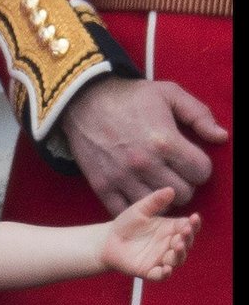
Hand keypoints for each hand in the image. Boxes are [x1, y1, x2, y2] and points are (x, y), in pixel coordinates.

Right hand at [60, 76, 227, 214]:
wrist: (82, 100)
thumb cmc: (128, 97)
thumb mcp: (168, 93)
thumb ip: (199, 114)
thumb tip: (222, 137)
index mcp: (165, 141)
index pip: (202, 172)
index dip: (200, 166)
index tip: (189, 159)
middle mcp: (145, 163)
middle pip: (185, 194)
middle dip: (184, 183)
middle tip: (174, 171)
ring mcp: (122, 177)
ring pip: (159, 207)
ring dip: (163, 197)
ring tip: (157, 182)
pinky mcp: (102, 185)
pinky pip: (126, 212)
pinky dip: (136, 208)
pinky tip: (138, 194)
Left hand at [101, 187, 200, 280]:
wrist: (107, 240)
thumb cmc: (126, 224)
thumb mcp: (140, 210)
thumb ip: (155, 201)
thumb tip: (170, 189)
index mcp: (170, 230)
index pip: (187, 227)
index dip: (193, 224)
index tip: (194, 218)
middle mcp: (169, 245)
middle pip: (185, 244)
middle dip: (187, 238)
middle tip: (185, 231)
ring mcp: (161, 259)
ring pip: (176, 260)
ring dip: (179, 254)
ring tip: (177, 245)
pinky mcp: (149, 271)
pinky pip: (160, 275)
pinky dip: (165, 273)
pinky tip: (166, 268)